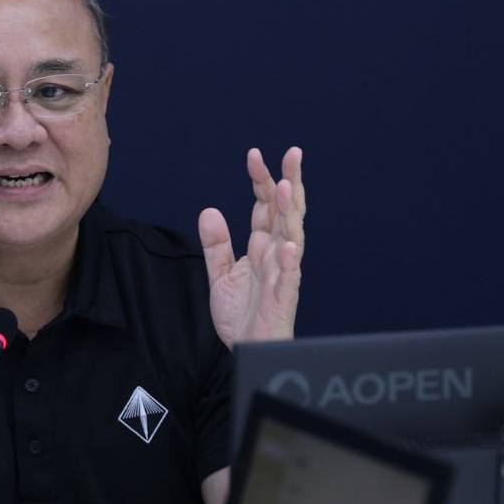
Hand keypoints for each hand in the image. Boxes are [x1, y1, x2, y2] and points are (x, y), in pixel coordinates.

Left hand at [199, 146, 305, 350]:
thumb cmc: (241, 315)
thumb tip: (209, 211)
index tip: (255, 155)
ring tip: (287, 187)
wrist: (245, 350)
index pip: (265, 206)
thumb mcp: (221, 275)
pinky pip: (290, 277)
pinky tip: (290, 245)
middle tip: (293, 154)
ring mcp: (283, 273)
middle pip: (286, 212)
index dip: (261, 180)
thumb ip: (216, 245)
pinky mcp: (283, 297)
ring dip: (290, 212)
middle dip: (290, 182)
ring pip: (291, 236)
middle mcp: (276, 253)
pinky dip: (291, 261)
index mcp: (262, 246)